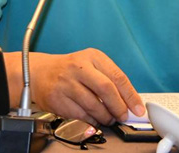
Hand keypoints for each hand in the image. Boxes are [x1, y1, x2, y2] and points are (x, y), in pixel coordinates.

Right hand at [29, 48, 143, 125]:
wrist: (40, 72)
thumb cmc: (70, 70)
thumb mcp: (91, 65)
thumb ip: (110, 80)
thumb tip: (129, 102)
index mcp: (92, 56)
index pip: (117, 76)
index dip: (130, 95)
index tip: (138, 109)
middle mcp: (78, 67)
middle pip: (106, 89)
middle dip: (118, 107)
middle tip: (123, 116)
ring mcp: (66, 82)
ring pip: (93, 105)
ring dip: (105, 116)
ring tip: (108, 118)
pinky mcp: (57, 98)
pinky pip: (80, 115)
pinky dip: (91, 121)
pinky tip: (94, 119)